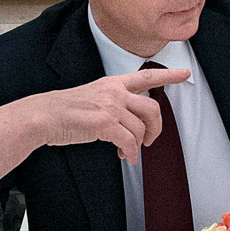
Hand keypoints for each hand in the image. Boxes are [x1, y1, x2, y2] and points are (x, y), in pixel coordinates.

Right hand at [34, 68, 188, 161]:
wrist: (44, 115)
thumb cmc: (65, 111)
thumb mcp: (93, 97)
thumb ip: (113, 103)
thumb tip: (129, 125)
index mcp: (113, 83)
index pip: (146, 76)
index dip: (169, 75)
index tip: (185, 73)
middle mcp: (115, 92)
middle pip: (153, 108)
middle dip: (156, 128)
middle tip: (150, 141)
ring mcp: (110, 107)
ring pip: (141, 129)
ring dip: (138, 145)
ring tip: (127, 151)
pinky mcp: (105, 123)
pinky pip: (130, 142)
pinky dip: (131, 153)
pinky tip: (126, 156)